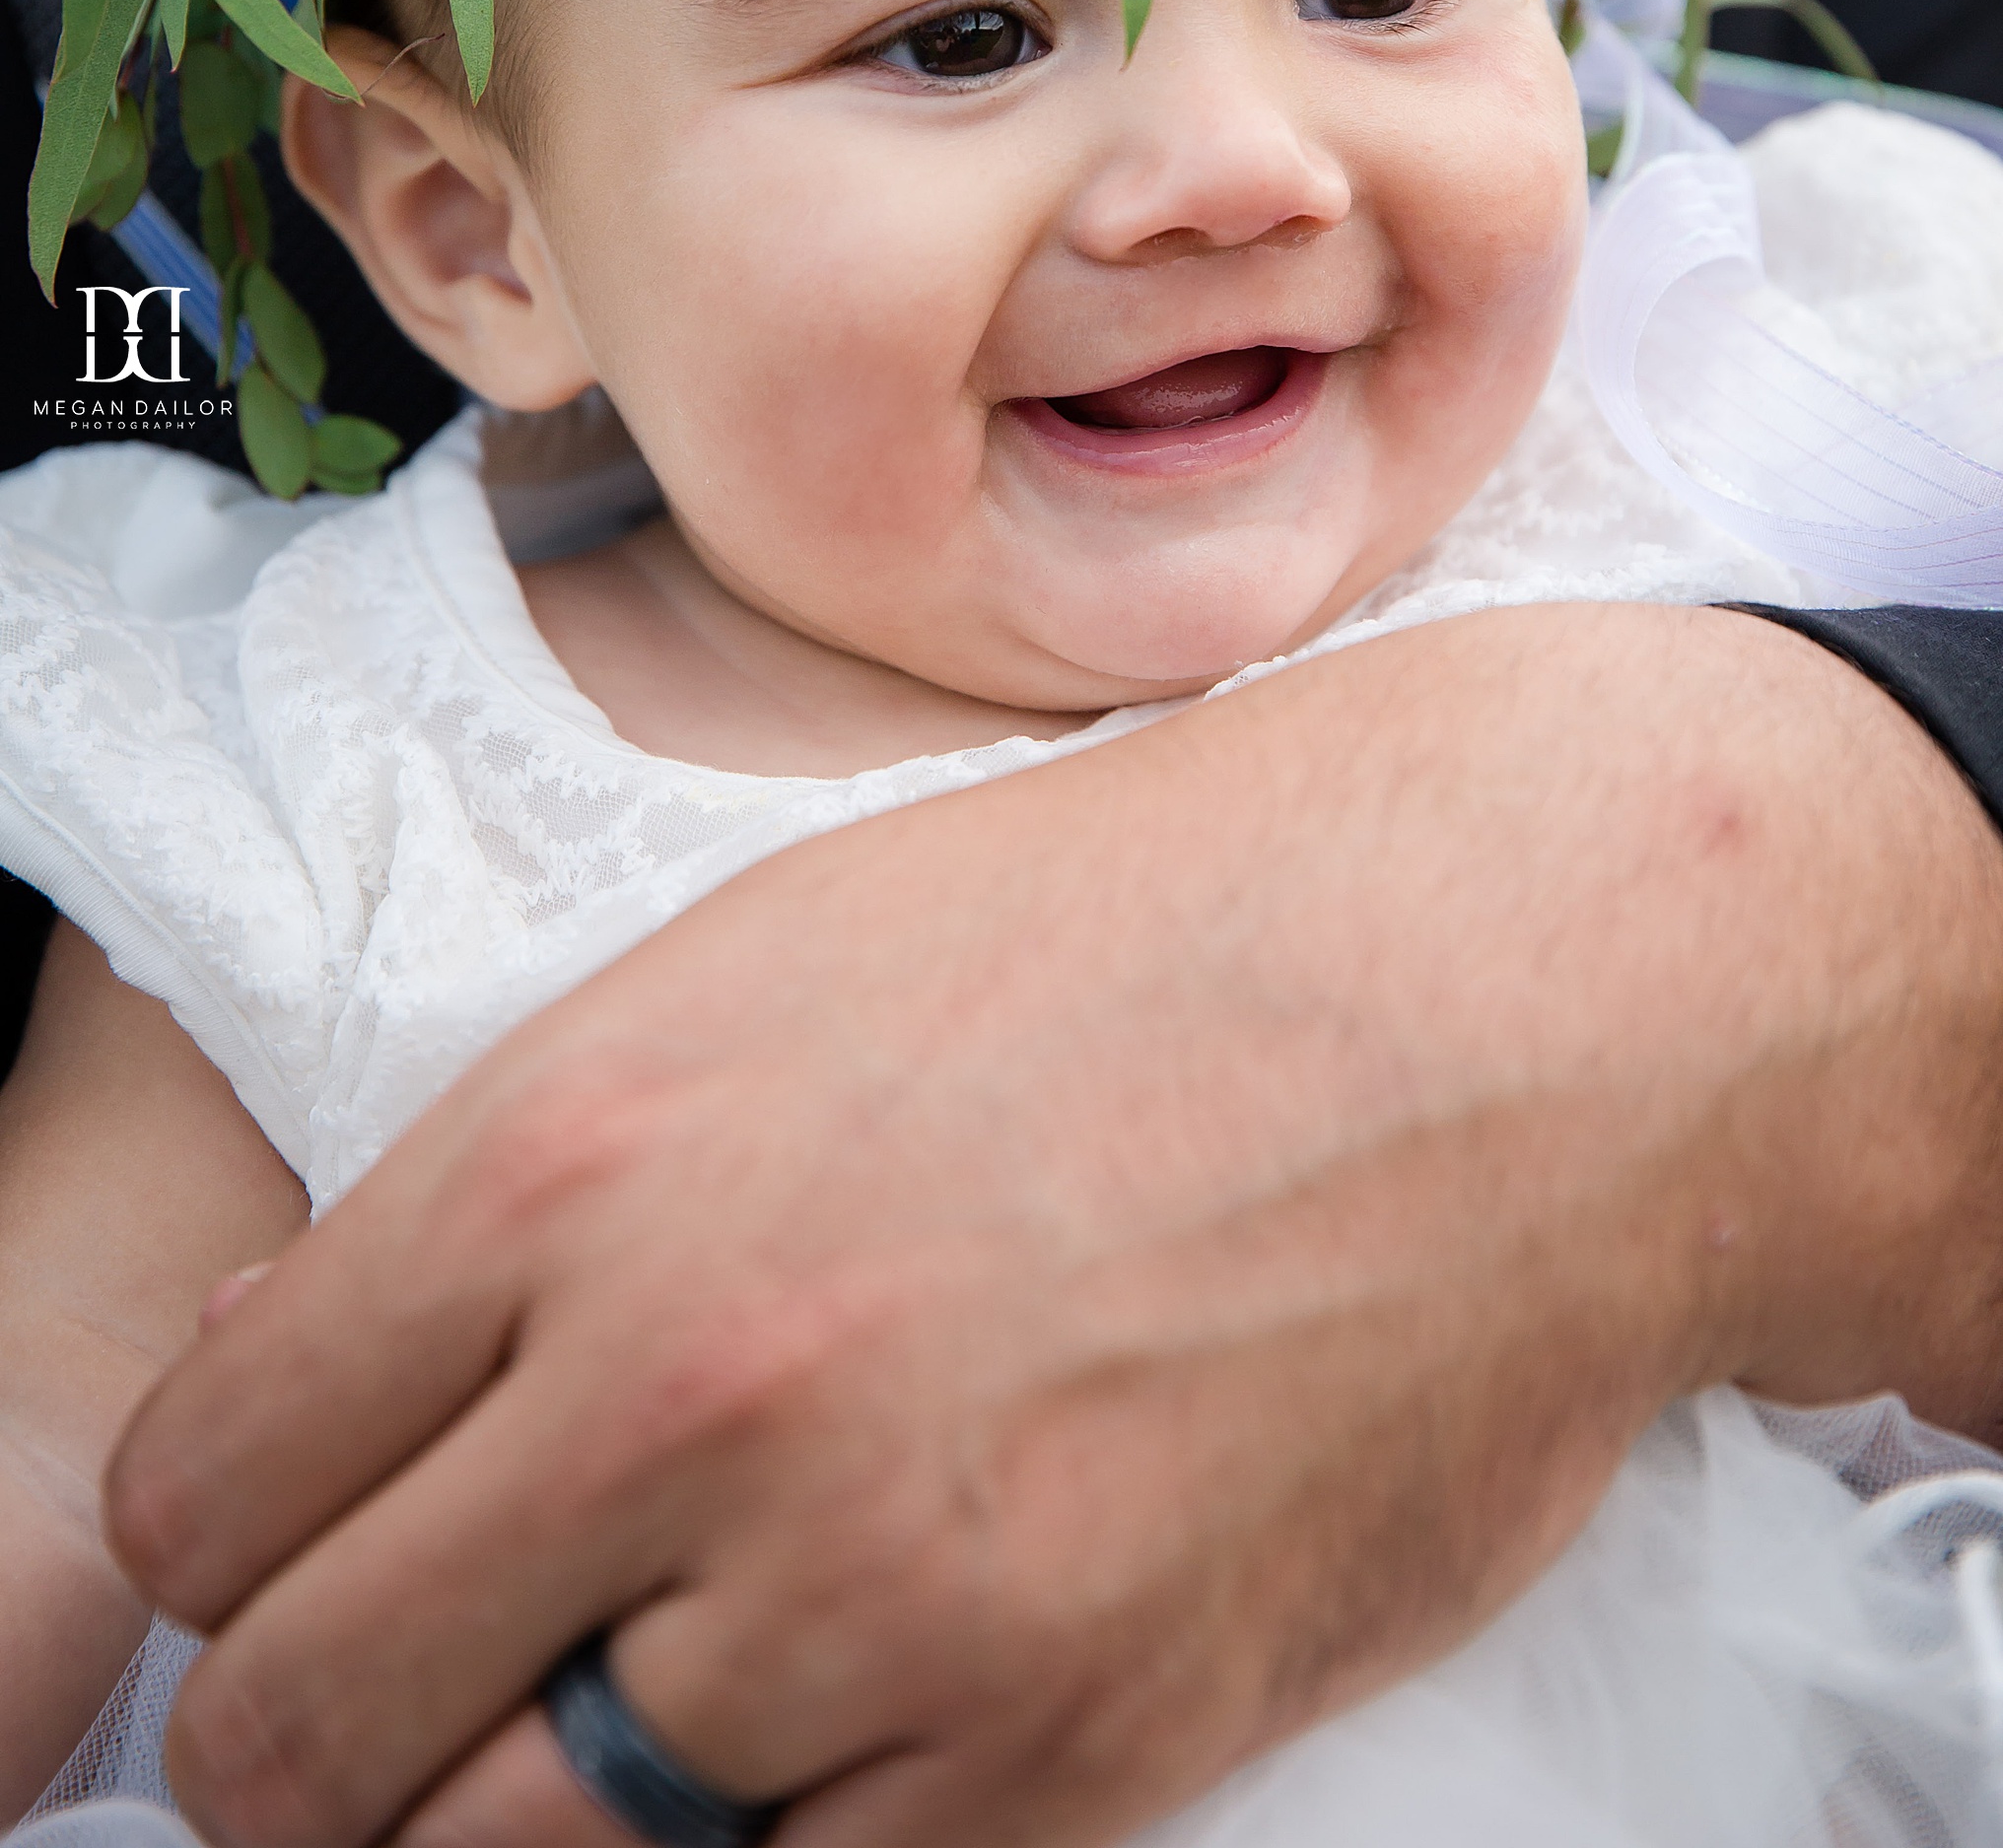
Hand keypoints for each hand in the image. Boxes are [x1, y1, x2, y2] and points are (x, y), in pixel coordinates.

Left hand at [107, 606, 2002, 1847]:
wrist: (1498, 992)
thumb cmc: (1129, 945)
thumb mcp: (758, 969)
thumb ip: (501, 1193)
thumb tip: (261, 1385)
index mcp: (568, 1159)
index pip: (201, 1491)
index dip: (229, 1545)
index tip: (303, 1547)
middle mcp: (684, 1386)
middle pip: (296, 1734)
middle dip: (321, 1734)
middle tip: (421, 1688)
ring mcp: (873, 1588)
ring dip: (511, 1826)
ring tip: (603, 1729)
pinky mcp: (1060, 1749)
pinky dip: (762, 1845)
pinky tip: (820, 1727)